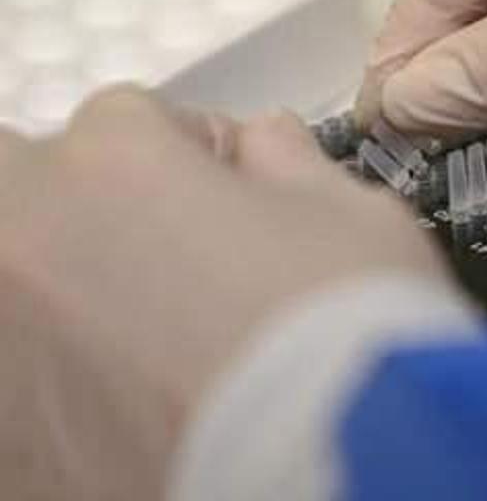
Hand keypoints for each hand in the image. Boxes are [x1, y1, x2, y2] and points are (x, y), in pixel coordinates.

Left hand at [0, 87, 454, 500]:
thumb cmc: (353, 341)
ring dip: (67, 294)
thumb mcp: (355, 216)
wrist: (334, 478)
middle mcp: (29, 242)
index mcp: (114, 163)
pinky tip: (135, 404)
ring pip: (16, 285)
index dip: (194, 152)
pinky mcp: (10, 444)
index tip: (230, 191)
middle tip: (163, 253)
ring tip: (152, 343)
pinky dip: (63, 383)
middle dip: (85, 202)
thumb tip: (266, 146)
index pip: (129, 118)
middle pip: (22, 182)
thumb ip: (291, 163)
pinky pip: (23, 383)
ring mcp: (5, 346)